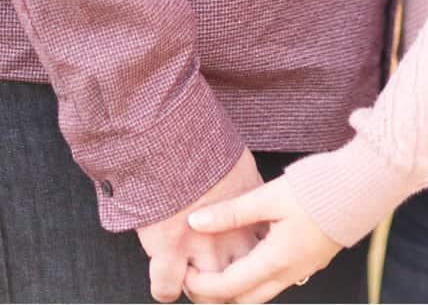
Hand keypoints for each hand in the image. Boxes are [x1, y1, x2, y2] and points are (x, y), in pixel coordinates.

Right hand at [137, 149, 263, 302]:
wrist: (171, 137)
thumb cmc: (202, 142)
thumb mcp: (237, 165)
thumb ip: (245, 188)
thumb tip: (250, 189)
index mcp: (246, 216)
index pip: (262, 255)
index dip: (253, 262)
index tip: (245, 259)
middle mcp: (228, 237)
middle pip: (237, 282)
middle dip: (230, 284)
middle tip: (220, 278)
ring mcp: (198, 248)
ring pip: (204, 293)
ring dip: (199, 289)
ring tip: (192, 279)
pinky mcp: (167, 250)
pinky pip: (165, 289)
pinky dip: (164, 287)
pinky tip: (166, 279)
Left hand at [185, 174, 340, 303]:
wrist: (364, 185)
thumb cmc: (318, 188)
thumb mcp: (270, 196)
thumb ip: (232, 213)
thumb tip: (195, 222)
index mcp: (276, 261)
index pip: (228, 288)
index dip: (202, 283)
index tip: (185, 269)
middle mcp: (289, 273)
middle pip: (244, 300)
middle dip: (218, 293)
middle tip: (200, 271)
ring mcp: (303, 270)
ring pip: (262, 292)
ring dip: (238, 285)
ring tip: (222, 260)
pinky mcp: (312, 260)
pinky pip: (278, 279)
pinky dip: (258, 274)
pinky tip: (252, 250)